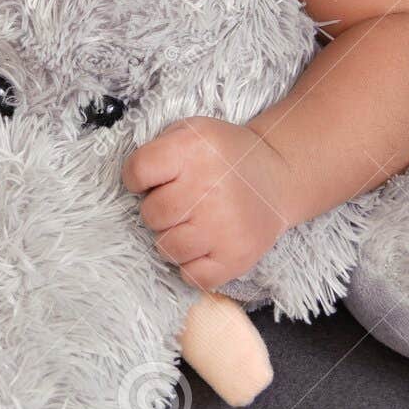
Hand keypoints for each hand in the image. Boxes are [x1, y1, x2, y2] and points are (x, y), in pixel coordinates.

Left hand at [122, 116, 293, 289]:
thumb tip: (131, 183)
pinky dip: (192, 265)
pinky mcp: (236, 258)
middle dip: (158, 210)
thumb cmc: (224, 156)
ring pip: (167, 248)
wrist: (277, 177)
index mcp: (194, 150)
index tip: (150, 180)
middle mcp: (208, 188)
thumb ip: (158, 149)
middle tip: (179, 203)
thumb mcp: (191, 132)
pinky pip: (191, 277)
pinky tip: (203, 245)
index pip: (138, 171)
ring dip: (173, 239)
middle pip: (151, 214)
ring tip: (192, 224)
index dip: (137, 178)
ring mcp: (223, 227)